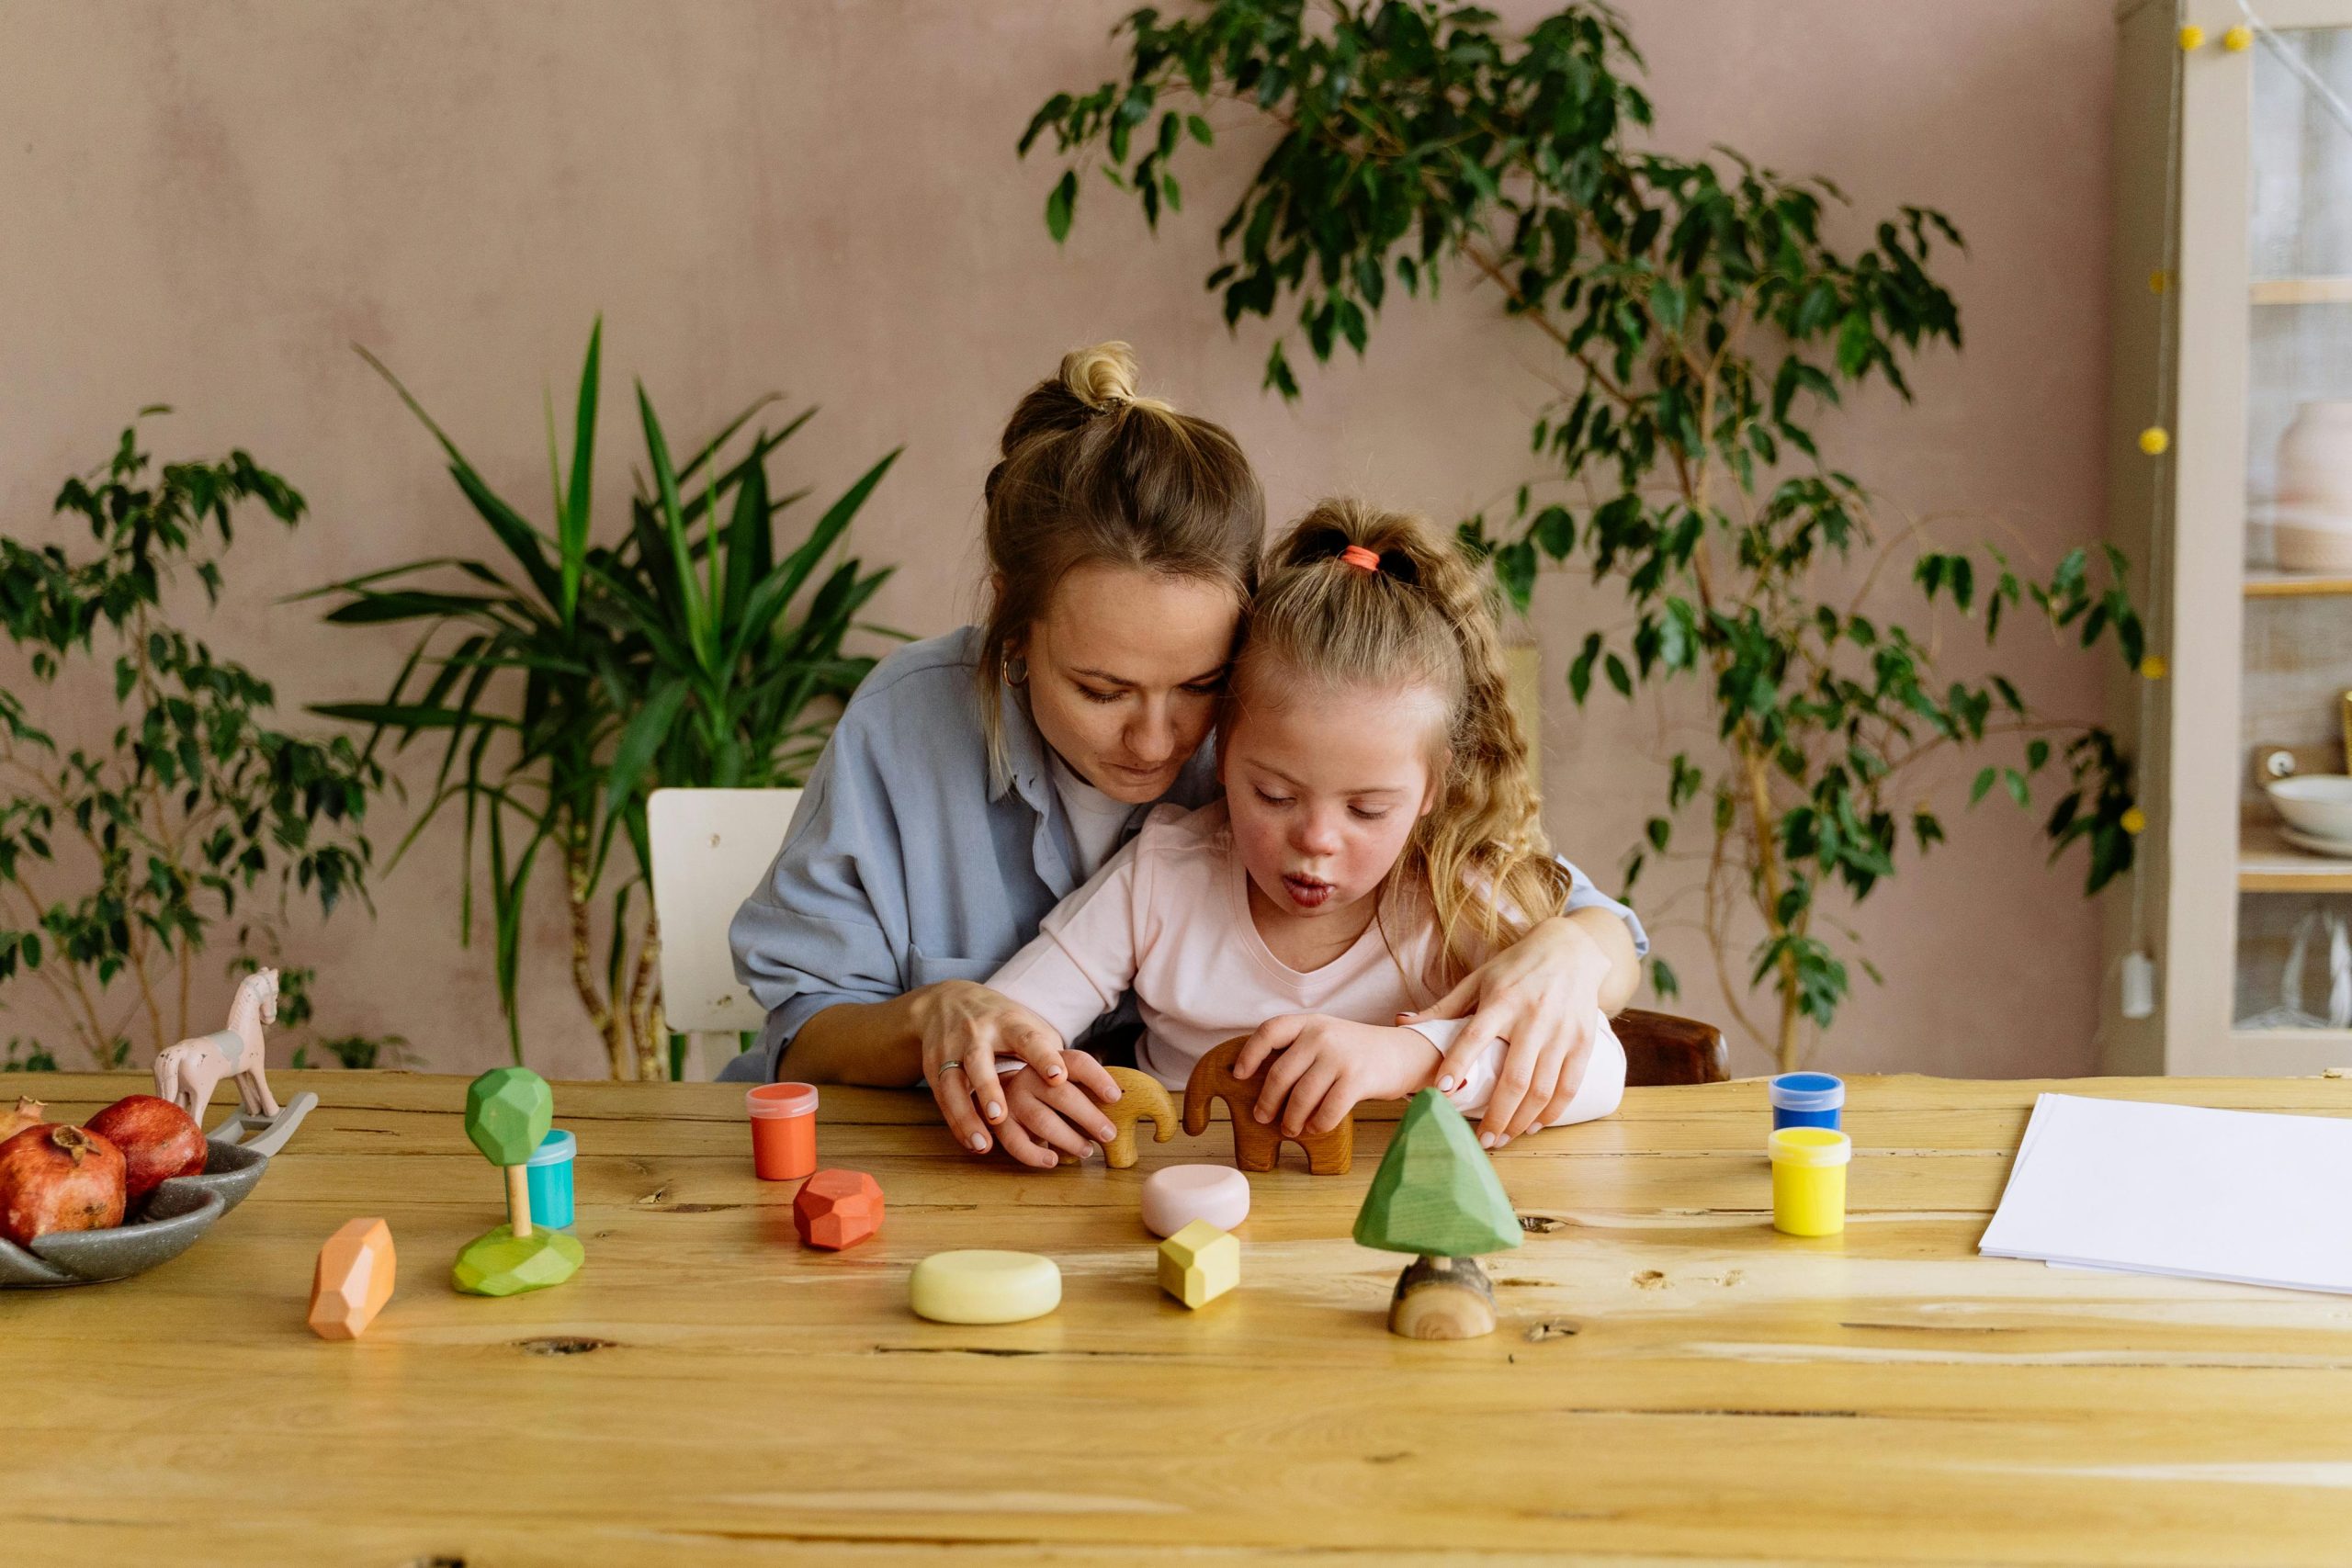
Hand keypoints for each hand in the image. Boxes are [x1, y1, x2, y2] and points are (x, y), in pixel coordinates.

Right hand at [911, 980, 1070, 1154]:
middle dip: (990, 1089)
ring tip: (985, 1143)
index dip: (1042, 1057)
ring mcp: (952, 1051)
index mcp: (1010, 1023)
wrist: (947, 1002)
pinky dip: (957, 1123)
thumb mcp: (1030, 1026)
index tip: (1058, 1076)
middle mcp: (977, 1035)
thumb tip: (1103, 1090)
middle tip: (1002, 1116)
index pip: (1028, 1039)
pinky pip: (943, 1099)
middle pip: (981, 1062)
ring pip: (954, 1083)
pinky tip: (974, 1144)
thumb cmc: (1004, 1022)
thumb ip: (1057, 1054)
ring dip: (968, 1114)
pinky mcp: (935, 1069)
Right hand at [994, 1052, 1123, 1169]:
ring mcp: (1012, 1099)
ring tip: (1087, 1150)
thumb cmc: (1049, 1091)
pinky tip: (1054, 1161)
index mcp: (1052, 1060)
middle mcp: (1030, 1076)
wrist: (1000, 1090)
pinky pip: (1016, 1143)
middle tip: (1109, 1134)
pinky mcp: (1000, 1123)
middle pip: (1062, 1094)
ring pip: (1042, 1120)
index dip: (1098, 1078)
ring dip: (1068, 1138)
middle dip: (1088, 1116)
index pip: (1078, 1063)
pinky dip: (1035, 1155)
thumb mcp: (1068, 1081)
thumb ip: (1093, 1089)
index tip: (1116, 1097)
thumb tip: (1143, 1110)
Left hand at [1232, 1014, 1438, 1138]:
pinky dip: (1317, 1124)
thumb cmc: (1357, 1052)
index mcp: (1310, 1023)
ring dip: (1291, 1119)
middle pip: (1280, 1073)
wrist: (1403, 1053)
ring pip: (1301, 1096)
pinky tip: (1315, 1128)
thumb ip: (1300, 1049)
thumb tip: (1264, 1084)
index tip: (1239, 1075)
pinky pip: (1327, 1110)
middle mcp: (1322, 1035)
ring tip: (1290, 1128)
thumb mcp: (1327, 1036)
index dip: (1249, 1054)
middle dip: (1267, 1101)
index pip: (1270, 1031)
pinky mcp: (1358, 1079)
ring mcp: (1340, 1056)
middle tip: (1263, 1117)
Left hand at [1399, 916, 1608, 1148]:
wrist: (1571, 949)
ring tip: (1503, 1138)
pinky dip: (1552, 1111)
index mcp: (1502, 1000)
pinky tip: (1534, 1125)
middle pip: (1514, 1078)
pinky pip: (1569, 1085)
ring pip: (1542, 1089)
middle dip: (1497, 1116)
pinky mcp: (1583, 1041)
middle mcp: (1533, 1017)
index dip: (1458, 1064)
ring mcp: (1561, 1032)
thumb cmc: (1516, 966)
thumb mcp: (1478, 978)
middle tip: (1482, 1141)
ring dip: (1522, 1121)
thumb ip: (1444, 1007)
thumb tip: (1401, 1023)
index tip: (1442, 1091)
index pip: (1475, 1037)